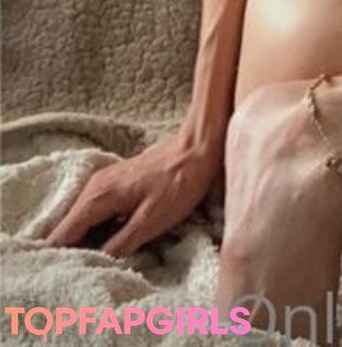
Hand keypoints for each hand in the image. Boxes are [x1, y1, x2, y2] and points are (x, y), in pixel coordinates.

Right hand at [43, 129, 220, 257]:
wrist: (197, 149)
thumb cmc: (178, 185)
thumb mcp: (151, 222)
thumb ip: (119, 244)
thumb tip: (94, 264)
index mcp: (97, 197)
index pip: (63, 234)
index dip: (63, 258)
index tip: (72, 276)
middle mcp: (93, 187)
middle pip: (68, 227)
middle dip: (73, 251)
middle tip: (87, 272)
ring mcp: (102, 183)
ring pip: (81, 219)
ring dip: (84, 240)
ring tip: (98, 261)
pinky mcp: (114, 183)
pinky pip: (94, 211)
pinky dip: (96, 228)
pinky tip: (109, 241)